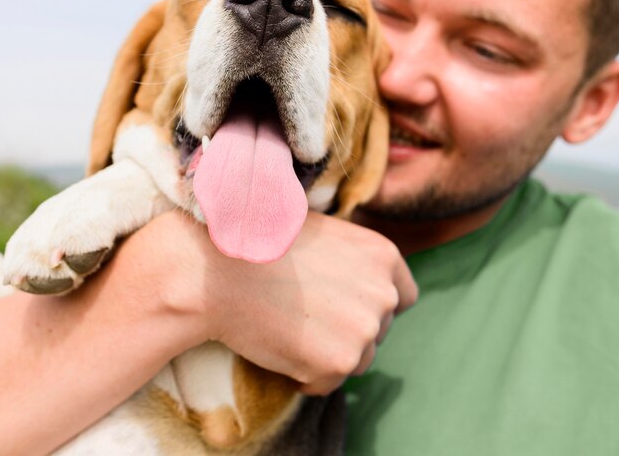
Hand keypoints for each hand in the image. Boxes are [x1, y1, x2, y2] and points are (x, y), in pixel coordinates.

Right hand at [128, 209, 417, 395]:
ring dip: (327, 354)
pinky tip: (279, 346)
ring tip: (287, 327)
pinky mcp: (340, 361)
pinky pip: (328, 383)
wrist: (216, 270)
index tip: (344, 308)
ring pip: (357, 359)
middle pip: (378, 330)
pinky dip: (305, 375)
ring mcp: (365, 328)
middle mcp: (383, 292)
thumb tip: (361, 287)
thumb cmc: (258, 247)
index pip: (403, 296)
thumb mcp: (322, 236)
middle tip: (302, 316)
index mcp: (382, 255)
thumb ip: (352, 262)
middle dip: (346, 330)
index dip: (372, 305)